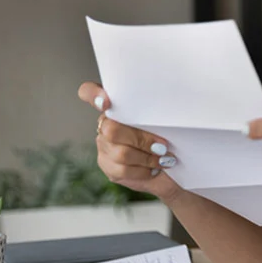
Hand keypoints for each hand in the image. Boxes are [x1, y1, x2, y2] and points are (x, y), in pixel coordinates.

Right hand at [77, 82, 182, 203]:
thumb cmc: (169, 138)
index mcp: (117, 105)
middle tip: (163, 146)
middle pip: (112, 129)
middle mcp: (105, 123)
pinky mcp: (107, 165)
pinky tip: (153, 168)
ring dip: (148, 158)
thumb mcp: (165, 122)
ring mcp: (103, 145)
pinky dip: (144, 170)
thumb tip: (164, 114)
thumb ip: (156, 113)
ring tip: (164, 159)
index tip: (106, 102)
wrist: (172, 169)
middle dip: (142, 140)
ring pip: (121, 153)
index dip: (93, 94)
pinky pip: (123, 170)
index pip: (89, 91)